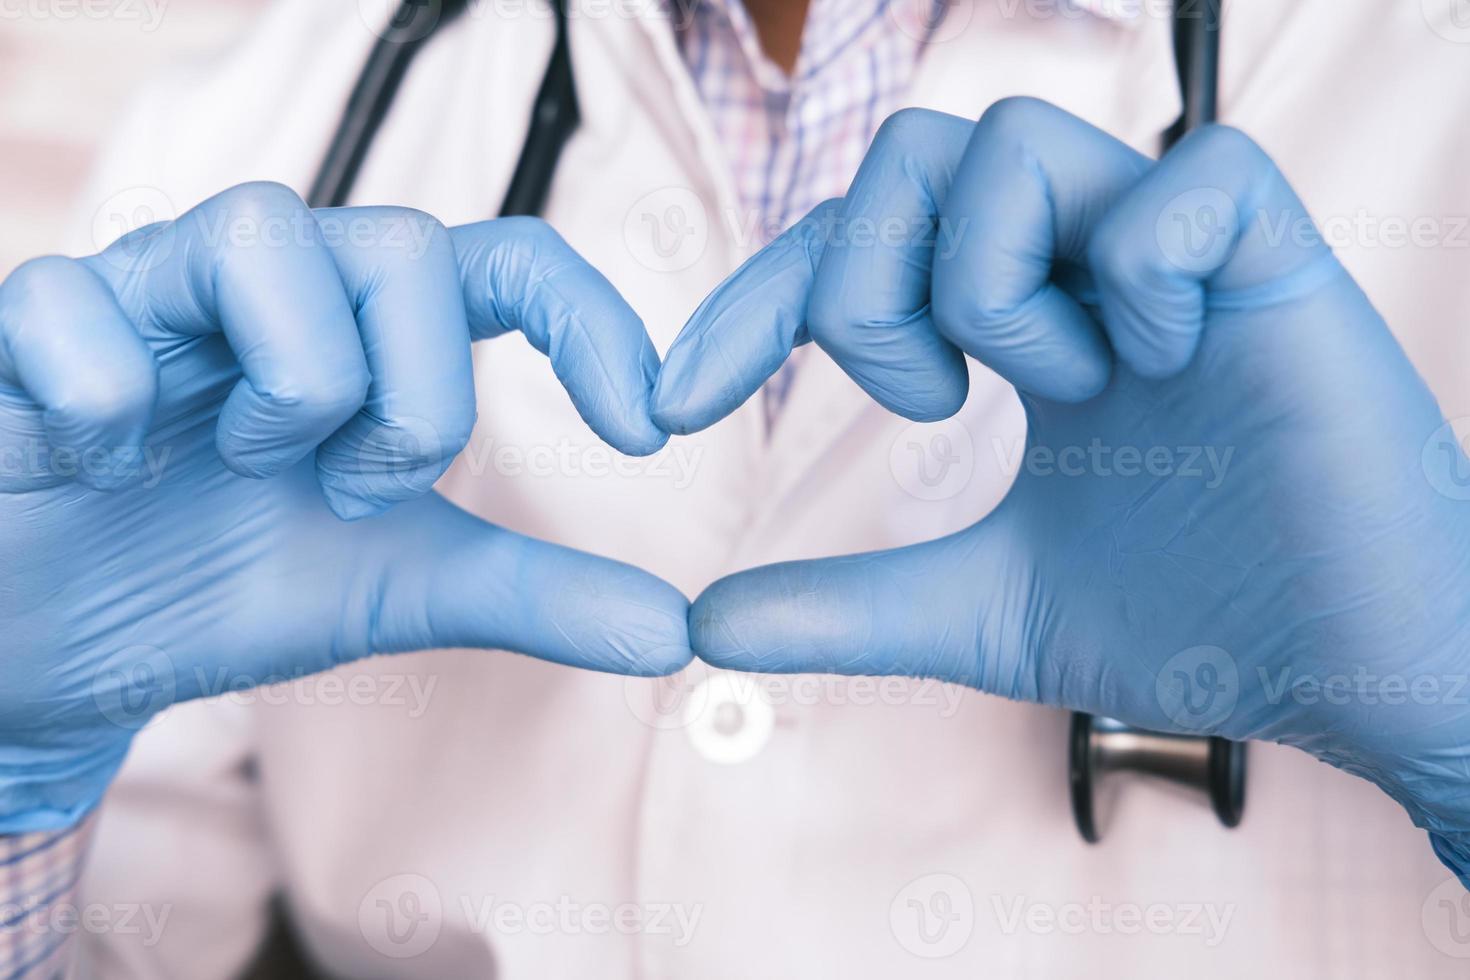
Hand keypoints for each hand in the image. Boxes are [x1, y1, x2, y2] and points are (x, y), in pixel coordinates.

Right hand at [0, 183, 690, 831]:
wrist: (63, 642)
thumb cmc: (230, 581)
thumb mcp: (398, 586)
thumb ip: (531, 593)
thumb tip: (674, 634)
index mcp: (377, 330)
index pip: (512, 262)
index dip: (593, 322)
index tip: (647, 428)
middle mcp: (282, 281)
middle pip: (406, 246)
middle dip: (411, 399)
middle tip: (353, 492)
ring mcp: (157, 284)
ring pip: (263, 233)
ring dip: (287, 387)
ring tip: (244, 465)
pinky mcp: (35, 315)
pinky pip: (85, 304)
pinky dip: (112, 415)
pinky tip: (107, 471)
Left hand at [654, 100, 1469, 872]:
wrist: (1346, 672)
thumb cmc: (1190, 624)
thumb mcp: (978, 610)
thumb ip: (845, 605)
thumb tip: (703, 623)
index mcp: (1017, 326)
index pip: (853, 252)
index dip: (749, 306)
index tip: (675, 402)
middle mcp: (1080, 266)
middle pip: (913, 154)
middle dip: (862, 278)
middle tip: (920, 392)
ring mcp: (1173, 250)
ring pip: (1013, 143)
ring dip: (987, 282)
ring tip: (1063, 388)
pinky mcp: (1274, 253)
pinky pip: (1176, 180)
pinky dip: (1131, 274)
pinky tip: (1161, 364)